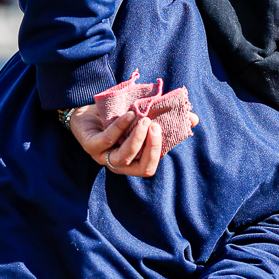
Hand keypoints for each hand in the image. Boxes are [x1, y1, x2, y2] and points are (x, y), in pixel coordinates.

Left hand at [69, 102, 198, 177]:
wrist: (85, 110)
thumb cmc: (116, 115)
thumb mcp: (142, 115)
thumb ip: (164, 118)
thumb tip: (194, 119)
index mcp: (133, 160)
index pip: (150, 166)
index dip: (160, 151)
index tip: (165, 130)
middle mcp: (119, 163)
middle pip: (141, 168)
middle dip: (151, 149)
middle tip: (156, 126)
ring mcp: (103, 157)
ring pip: (124, 158)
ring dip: (137, 139)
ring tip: (144, 119)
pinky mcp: (90, 146)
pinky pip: (107, 141)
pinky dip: (120, 128)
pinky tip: (129, 115)